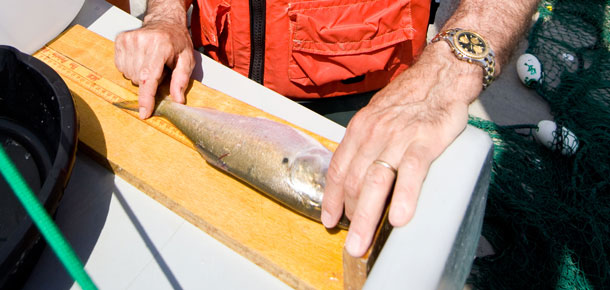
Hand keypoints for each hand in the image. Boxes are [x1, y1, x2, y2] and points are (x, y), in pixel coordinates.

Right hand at [115, 19, 193, 118]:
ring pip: (129, 75)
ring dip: (141, 75)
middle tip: (161, 69)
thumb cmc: (177, 42)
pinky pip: (122, 68)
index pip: (149, 77)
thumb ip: (181, 80)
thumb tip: (178, 101)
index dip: (146, 98)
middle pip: (139, 79)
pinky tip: (141, 59)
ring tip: (152, 63)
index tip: (145, 113)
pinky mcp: (119, 41)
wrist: (164, 21)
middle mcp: (141, 41)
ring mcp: (128, 40)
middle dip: (150, 81)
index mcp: (160, 46)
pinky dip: (132, 68)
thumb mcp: (187, 60)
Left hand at [321, 42, 482, 256]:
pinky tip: (399, 218)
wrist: (441, 74)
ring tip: (363, 241)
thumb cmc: (410, 98)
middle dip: (348, 217)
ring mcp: (399, 137)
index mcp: (359, 129)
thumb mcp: (377, 116)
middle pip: (353, 182)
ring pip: (376, 181)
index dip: (330, 198)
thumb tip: (358, 174)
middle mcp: (374, 134)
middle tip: (351, 243)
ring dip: (367, 216)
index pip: (338, 169)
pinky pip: (412, 172)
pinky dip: (404, 197)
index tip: (329, 219)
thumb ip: (366, 143)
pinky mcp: (425, 140)